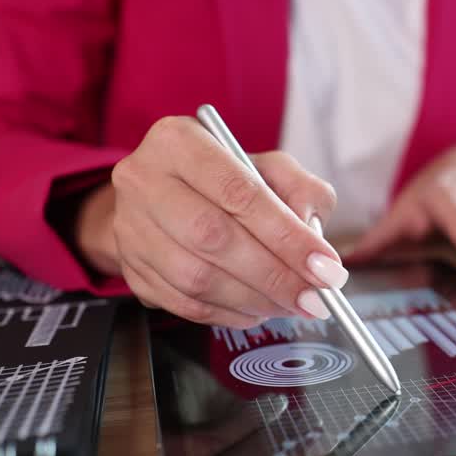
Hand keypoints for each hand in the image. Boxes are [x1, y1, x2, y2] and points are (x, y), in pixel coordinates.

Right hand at [73, 116, 347, 326]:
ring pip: (195, 277)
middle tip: (314, 297)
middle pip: (213, 237)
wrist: (162, 195)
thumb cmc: (224, 179)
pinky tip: (258, 310)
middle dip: (273, 275)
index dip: (286, 235)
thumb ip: (300, 190)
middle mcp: (143, 180)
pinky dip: (228, 314)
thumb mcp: (267, 166)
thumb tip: (311, 234)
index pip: (238, 191)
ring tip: (291, 304)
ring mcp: (130, 228)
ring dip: (253, 299)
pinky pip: (182, 303)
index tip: (325, 266)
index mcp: (178, 141)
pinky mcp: (131, 268)